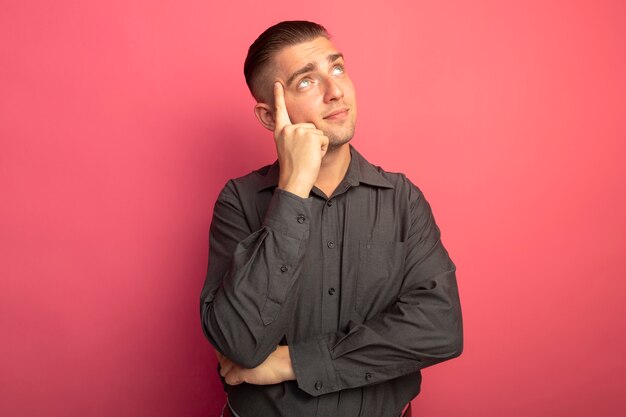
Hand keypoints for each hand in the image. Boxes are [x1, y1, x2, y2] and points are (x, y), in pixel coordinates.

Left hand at [215, 346, 294, 385]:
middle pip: (222, 362)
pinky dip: (234, 381)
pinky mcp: (240, 372)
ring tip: (243, 373)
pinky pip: (229, 380)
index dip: (226, 356)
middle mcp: (236, 350)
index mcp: (241, 342)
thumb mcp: (257, 348)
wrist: (284, 362)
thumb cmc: (274, 355)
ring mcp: (237, 361)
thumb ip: (244, 347)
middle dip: (228, 366)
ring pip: (223, 371)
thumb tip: (230, 353)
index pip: (222, 350)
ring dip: (231, 374)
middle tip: (241, 367)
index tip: (234, 359)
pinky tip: (244, 379)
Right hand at [273, 82, 328, 197]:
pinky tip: (312, 157)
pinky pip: (323, 138)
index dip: (278, 96)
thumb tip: (298, 130)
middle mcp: (288, 129)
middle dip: (311, 141)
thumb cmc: (293, 169)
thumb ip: (291, 136)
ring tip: (307, 156)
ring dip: (317, 146)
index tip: (278, 83)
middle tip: (302, 155)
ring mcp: (299, 131)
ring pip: (318, 132)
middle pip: (310, 126)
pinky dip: (321, 149)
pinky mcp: (310, 135)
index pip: (279, 110)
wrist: (294, 181)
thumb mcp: (287, 149)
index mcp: (280, 132)